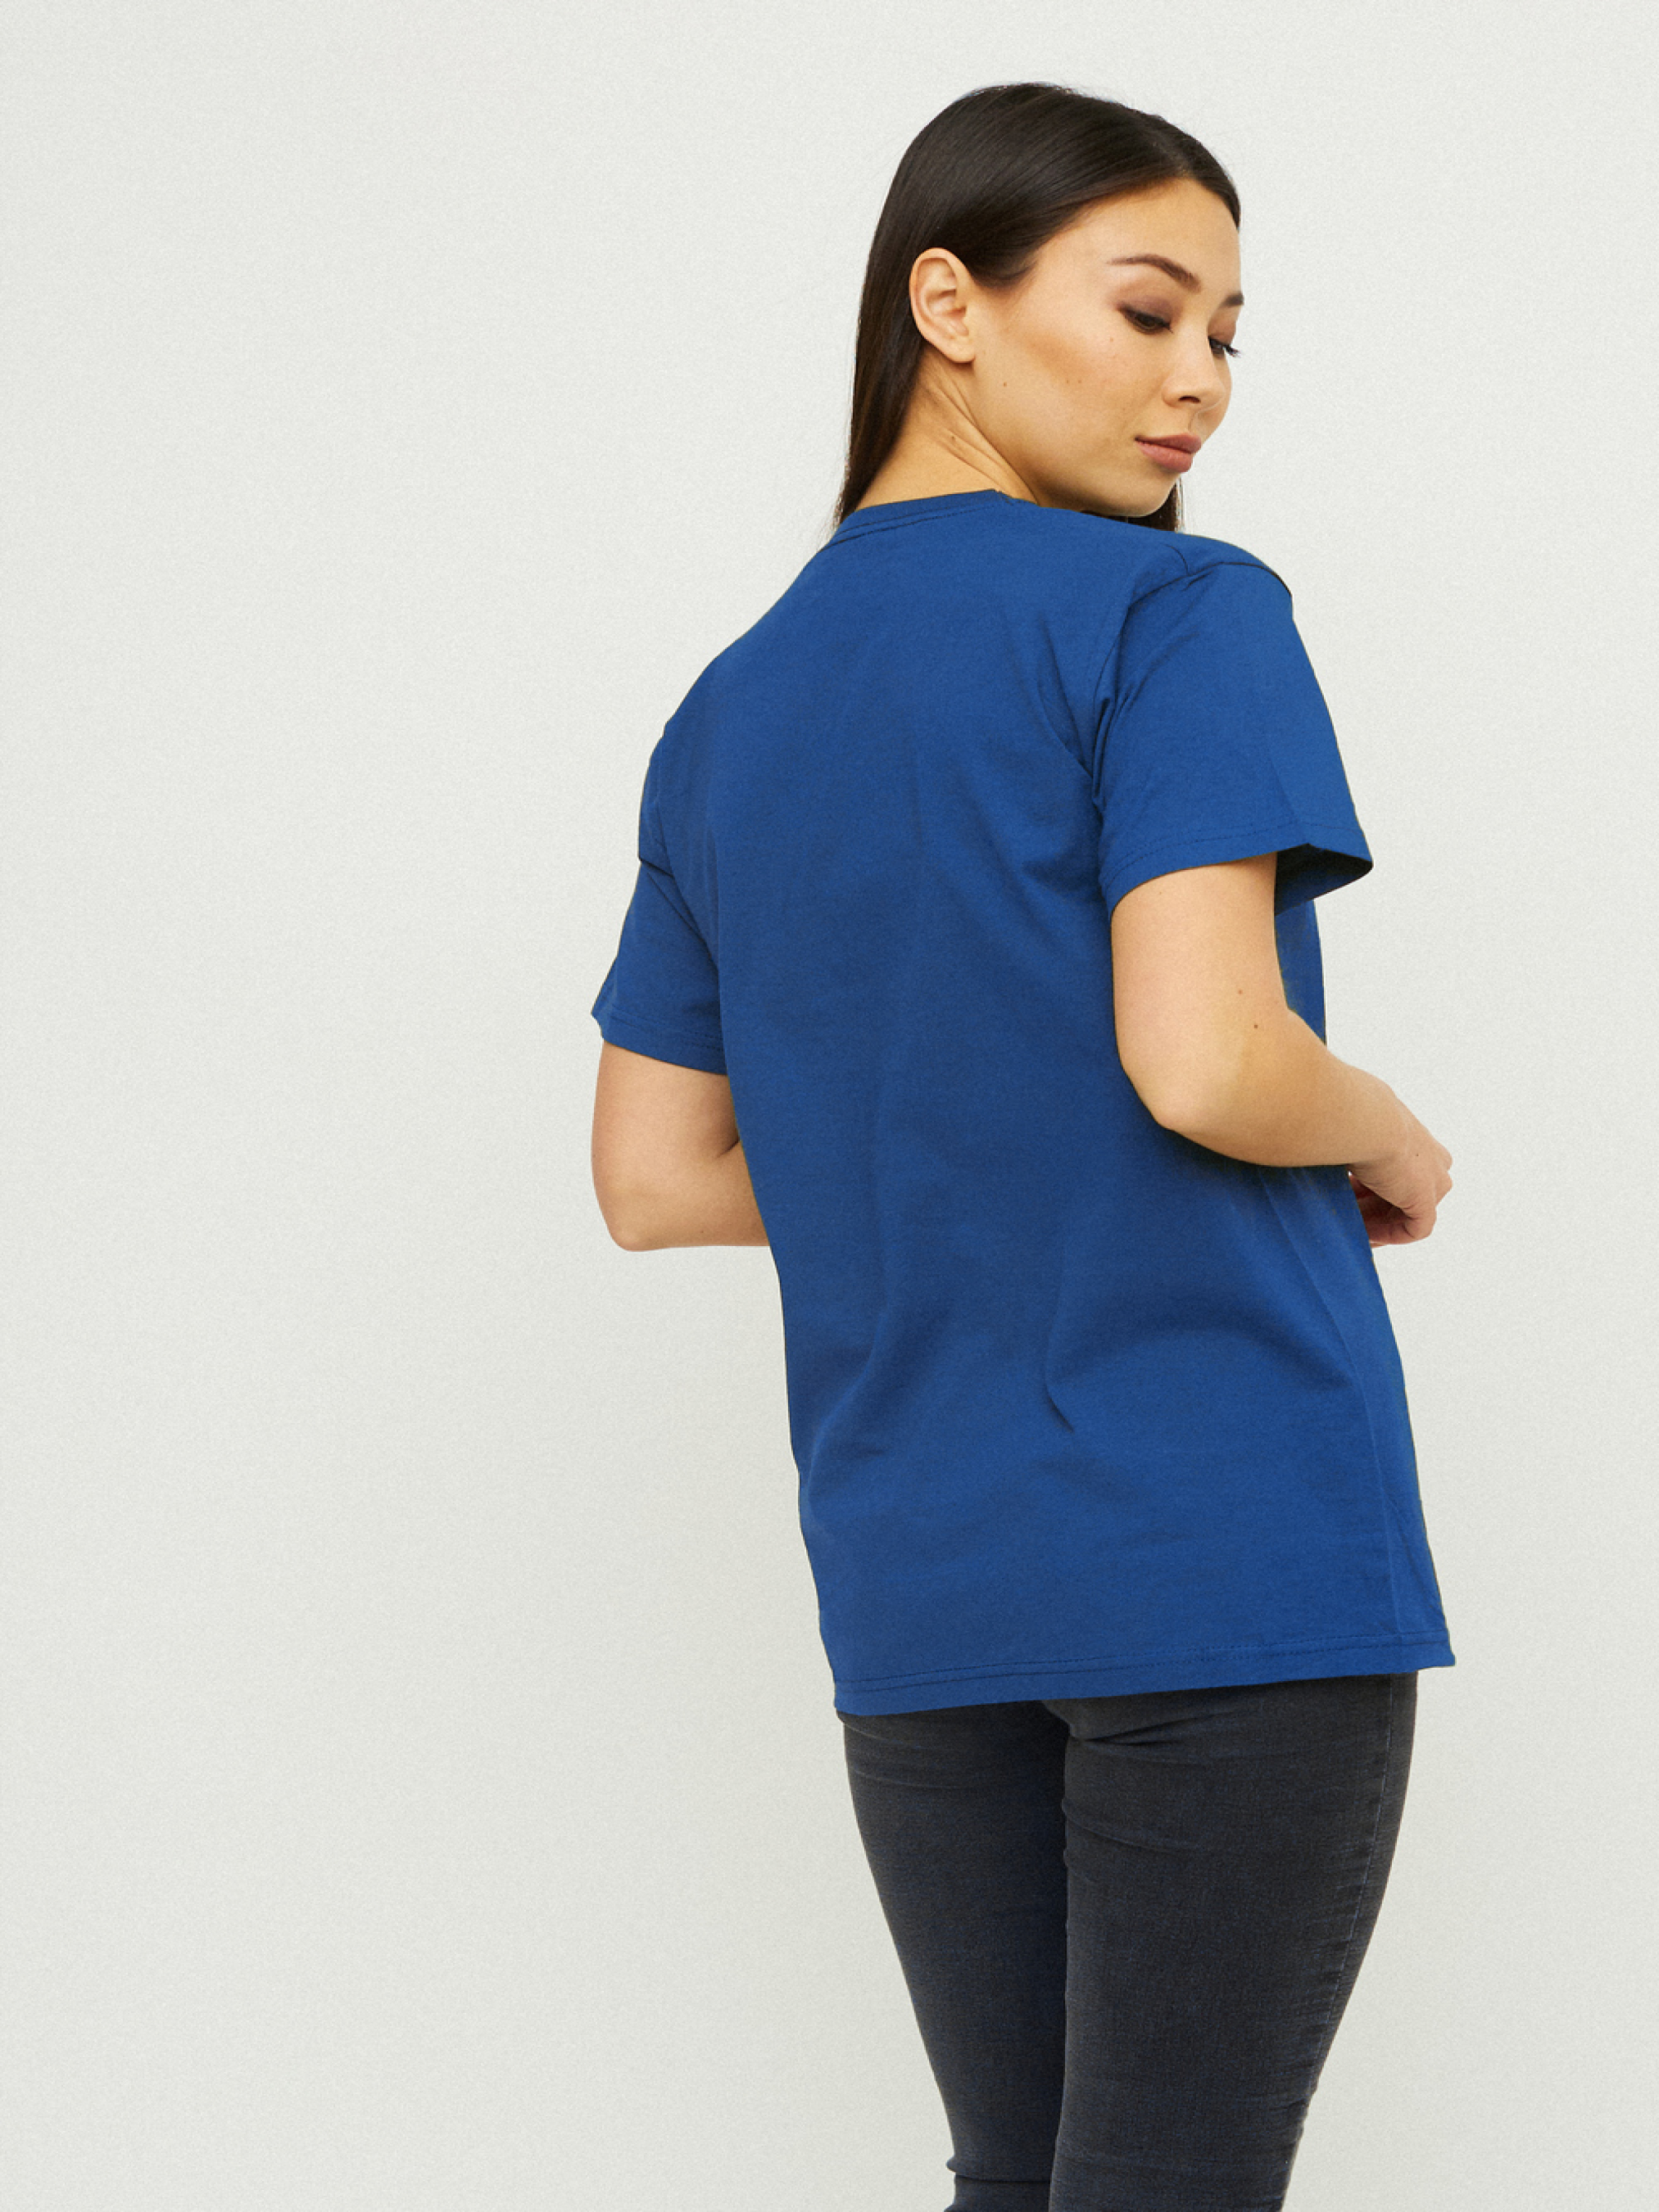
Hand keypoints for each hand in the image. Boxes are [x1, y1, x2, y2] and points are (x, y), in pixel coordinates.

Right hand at [1348, 1107, 1452, 1245]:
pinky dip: (1388, 1235)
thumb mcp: (1353, 1128)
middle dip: (1371, 1207)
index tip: (1344, 1194)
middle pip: (1401, 1194)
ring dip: (1377, 1222)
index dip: (1368, 1187)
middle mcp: (1432, 1159)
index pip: (1397, 1171)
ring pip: (1406, 1213)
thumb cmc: (1352, 1117)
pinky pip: (1413, 1230)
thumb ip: (1349, 1140)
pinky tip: (1363, 1234)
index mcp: (1417, 1138)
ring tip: (1348, 1226)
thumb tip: (1319, 1143)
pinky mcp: (1428, 1202)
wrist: (1363, 1122)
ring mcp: (1434, 1182)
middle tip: (1344, 1214)